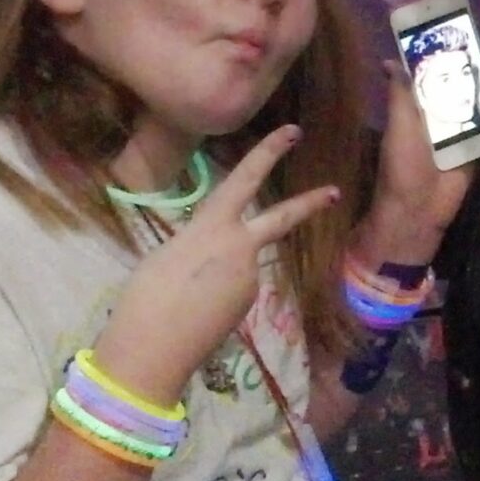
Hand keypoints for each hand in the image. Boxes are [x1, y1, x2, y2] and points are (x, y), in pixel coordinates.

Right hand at [93, 126, 340, 404]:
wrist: (153, 348)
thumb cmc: (144, 297)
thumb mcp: (167, 255)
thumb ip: (198, 245)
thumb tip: (214, 254)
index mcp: (211, 226)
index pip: (245, 179)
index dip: (268, 152)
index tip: (292, 132)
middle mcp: (239, 247)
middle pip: (282, 218)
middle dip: (308, 203)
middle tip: (335, 191)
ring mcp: (250, 277)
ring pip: (242, 264)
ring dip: (221, 275)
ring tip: (184, 297)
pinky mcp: (249, 303)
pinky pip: (237, 290)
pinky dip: (219, 296)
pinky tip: (196, 312)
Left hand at [362, 60, 479, 259]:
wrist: (417, 210)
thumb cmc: (403, 165)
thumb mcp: (399, 126)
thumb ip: (401, 94)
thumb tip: (390, 60)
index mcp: (427, 105)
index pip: (451, 74)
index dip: (466, 63)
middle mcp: (448, 114)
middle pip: (478, 89)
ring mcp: (467, 132)